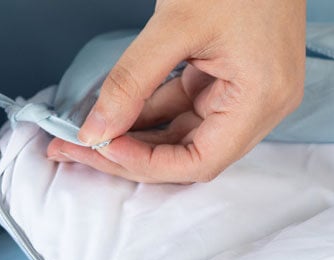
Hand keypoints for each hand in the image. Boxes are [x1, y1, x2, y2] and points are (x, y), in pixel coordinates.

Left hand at [47, 0, 305, 182]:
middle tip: (72, 148)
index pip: (199, 162)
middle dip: (126, 153)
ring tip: (79, 135)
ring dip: (130, 134)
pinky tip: (108, 112)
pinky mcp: (225, 75)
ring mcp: (242, 90)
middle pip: (185, 153)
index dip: (146, 163)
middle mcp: (259, 104)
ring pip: (178, 132)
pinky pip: (180, 105)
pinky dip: (144, 110)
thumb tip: (94, 129)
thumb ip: (131, 81)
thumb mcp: (175, 24)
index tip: (100, 147)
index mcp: (261, 98)